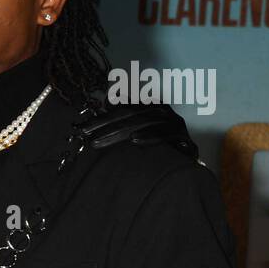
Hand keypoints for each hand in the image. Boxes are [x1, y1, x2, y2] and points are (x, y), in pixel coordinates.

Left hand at [76, 102, 198, 159]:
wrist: (186, 163)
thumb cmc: (159, 147)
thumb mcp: (137, 133)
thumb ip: (123, 121)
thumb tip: (107, 104)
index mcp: (150, 107)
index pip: (122, 110)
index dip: (102, 119)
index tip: (82, 130)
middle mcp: (163, 112)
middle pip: (131, 115)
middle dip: (107, 126)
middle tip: (88, 137)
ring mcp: (175, 123)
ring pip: (145, 123)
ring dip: (123, 132)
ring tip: (103, 140)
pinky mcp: (185, 137)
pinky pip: (167, 134)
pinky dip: (150, 137)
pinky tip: (134, 141)